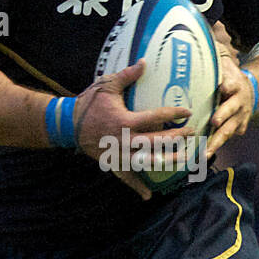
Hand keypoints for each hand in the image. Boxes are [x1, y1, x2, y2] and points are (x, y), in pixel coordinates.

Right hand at [73, 60, 191, 199]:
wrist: (67, 124)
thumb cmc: (89, 103)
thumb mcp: (107, 85)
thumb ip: (127, 76)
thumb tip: (145, 62)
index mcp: (125, 120)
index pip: (156, 117)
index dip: (173, 114)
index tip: (187, 112)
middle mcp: (125, 140)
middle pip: (157, 142)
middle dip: (177, 138)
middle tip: (191, 134)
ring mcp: (119, 154)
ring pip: (148, 161)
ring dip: (167, 161)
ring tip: (184, 160)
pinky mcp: (112, 163)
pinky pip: (126, 177)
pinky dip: (137, 187)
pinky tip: (149, 195)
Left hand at [206, 53, 254, 157]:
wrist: (250, 91)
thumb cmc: (229, 77)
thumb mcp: (226, 64)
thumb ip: (216, 56)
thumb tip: (204, 36)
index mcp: (236, 84)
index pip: (232, 84)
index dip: (227, 85)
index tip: (222, 87)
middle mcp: (239, 102)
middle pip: (232, 110)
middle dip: (224, 115)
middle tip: (215, 122)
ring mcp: (240, 117)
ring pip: (229, 131)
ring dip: (217, 141)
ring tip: (206, 153)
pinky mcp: (239, 128)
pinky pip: (227, 139)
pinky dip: (216, 147)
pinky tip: (202, 157)